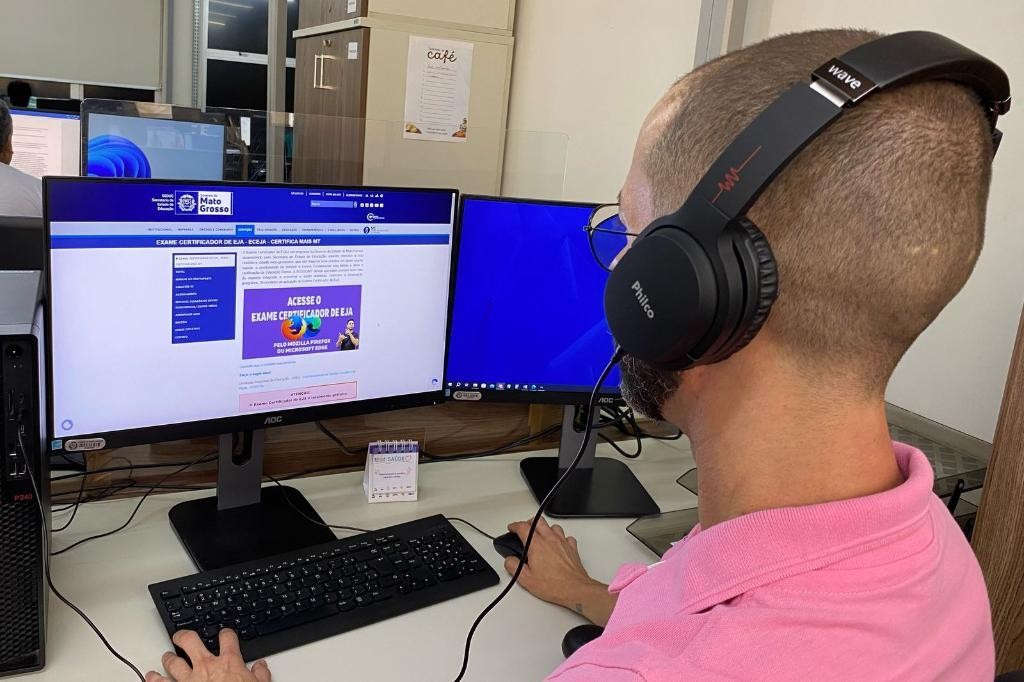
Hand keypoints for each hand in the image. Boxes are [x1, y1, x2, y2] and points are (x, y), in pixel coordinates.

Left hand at [145, 629, 270, 681]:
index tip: (224, 635)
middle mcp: (206, 666)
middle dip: (184, 637)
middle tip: (181, 637)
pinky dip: (154, 679)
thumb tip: (261, 667)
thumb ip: (260, 675)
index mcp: (229, 663)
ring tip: (166, 657)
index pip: (227, 638)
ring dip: (168, 659)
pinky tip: (150, 677)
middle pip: (191, 641)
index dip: (226, 634)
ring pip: (173, 662)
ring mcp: (189, 680)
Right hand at [504, 518, 616, 625]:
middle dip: (529, 523)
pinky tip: (558, 545)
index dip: (514, 525)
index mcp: (537, 545)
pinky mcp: (572, 548)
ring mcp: (562, 542)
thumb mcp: (526, 579)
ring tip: (541, 537)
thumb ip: (514, 567)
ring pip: (553, 526)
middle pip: (538, 521)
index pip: (522, 527)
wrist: (575, 589)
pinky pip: (566, 537)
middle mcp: (550, 539)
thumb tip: (509, 560)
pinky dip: (561, 538)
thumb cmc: (554, 585)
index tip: (512, 528)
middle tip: (525, 530)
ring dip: (545, 529)